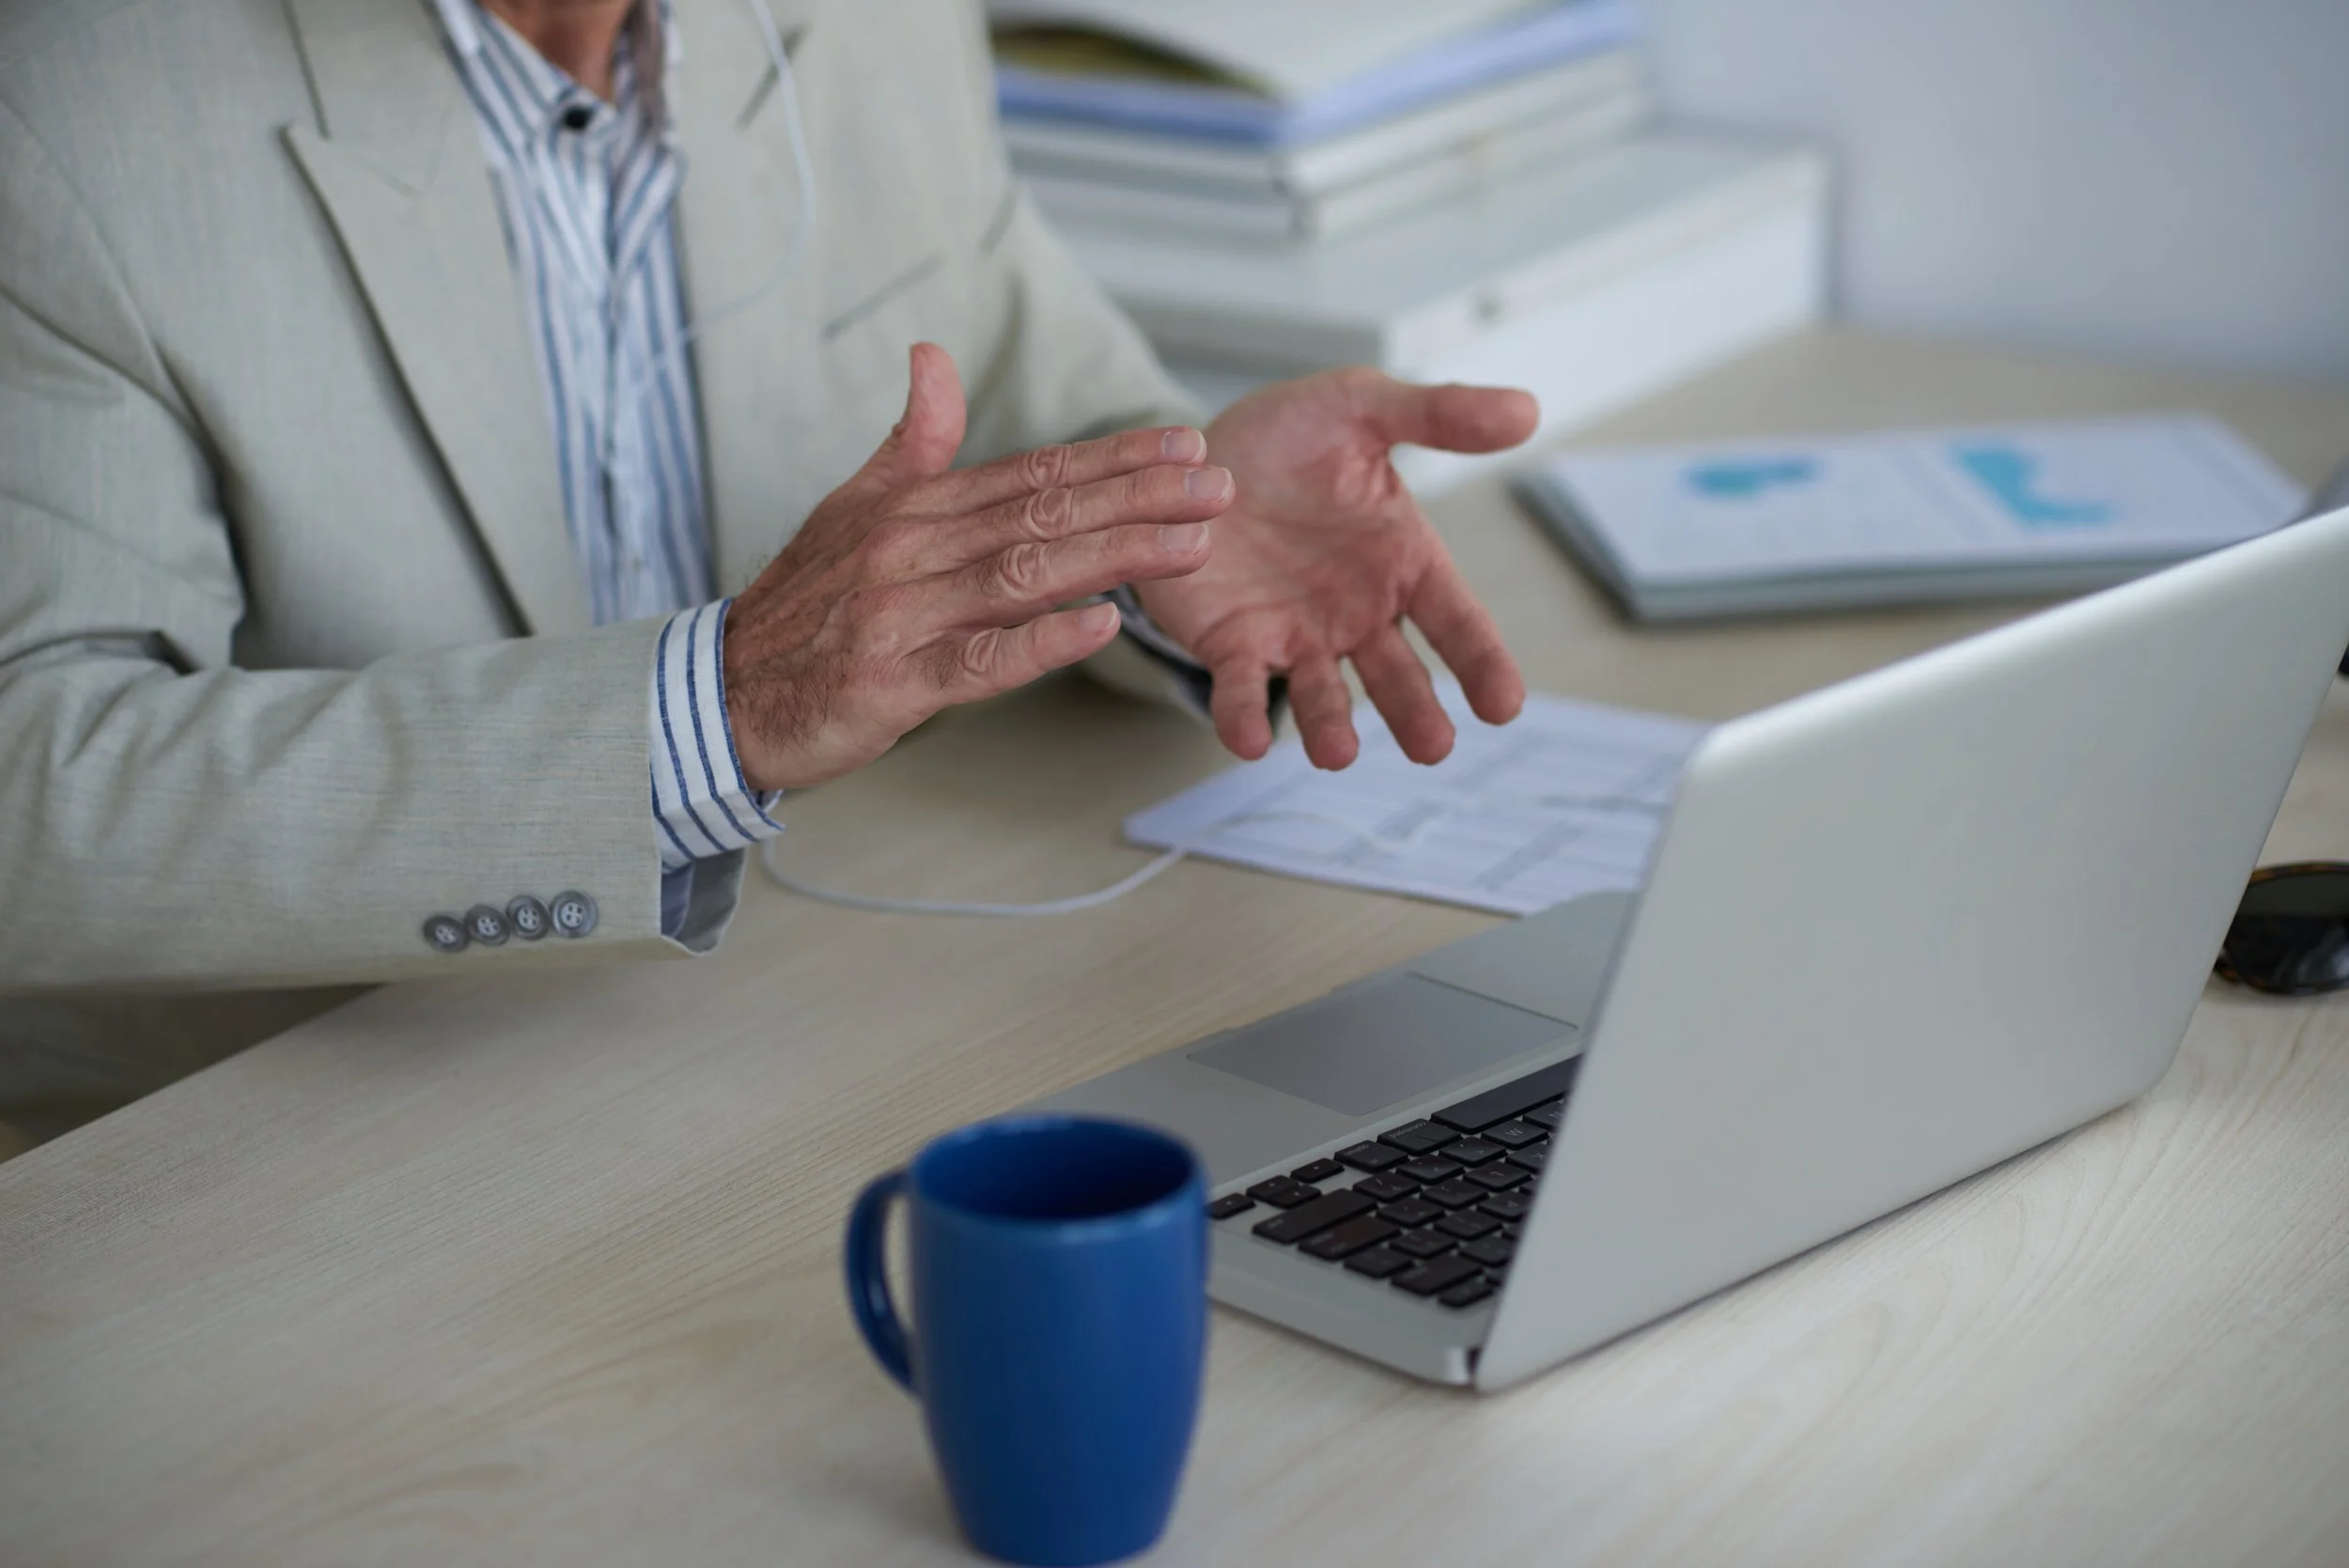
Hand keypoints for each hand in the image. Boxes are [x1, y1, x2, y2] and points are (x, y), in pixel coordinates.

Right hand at [723, 343, 1232, 789]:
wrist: (723, 692)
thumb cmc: (803, 604)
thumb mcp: (852, 507)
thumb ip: (911, 442)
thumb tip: (932, 355)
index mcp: (914, 507)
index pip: (1032, 471)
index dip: (1113, 458)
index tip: (1184, 443)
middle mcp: (912, 548)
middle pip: (1043, 513)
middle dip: (1139, 497)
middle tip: (1219, 484)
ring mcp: (903, 614)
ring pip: (1025, 575)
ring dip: (1114, 556)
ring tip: (1191, 544)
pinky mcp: (894, 682)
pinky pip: (979, 660)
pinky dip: (1041, 642)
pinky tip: (1101, 625)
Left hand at [1132, 368, 1536, 767]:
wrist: (1192, 450)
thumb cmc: (1291, 436)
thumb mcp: (1362, 406)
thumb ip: (1439, 413)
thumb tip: (1528, 410)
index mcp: (1404, 563)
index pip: (1457, 622)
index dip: (1482, 663)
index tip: (1505, 705)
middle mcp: (1357, 614)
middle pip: (1397, 676)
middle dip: (1414, 712)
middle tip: (1433, 746)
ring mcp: (1296, 636)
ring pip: (1322, 695)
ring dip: (1331, 727)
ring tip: (1338, 753)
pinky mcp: (1233, 644)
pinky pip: (1241, 688)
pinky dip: (1244, 716)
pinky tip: (1250, 740)